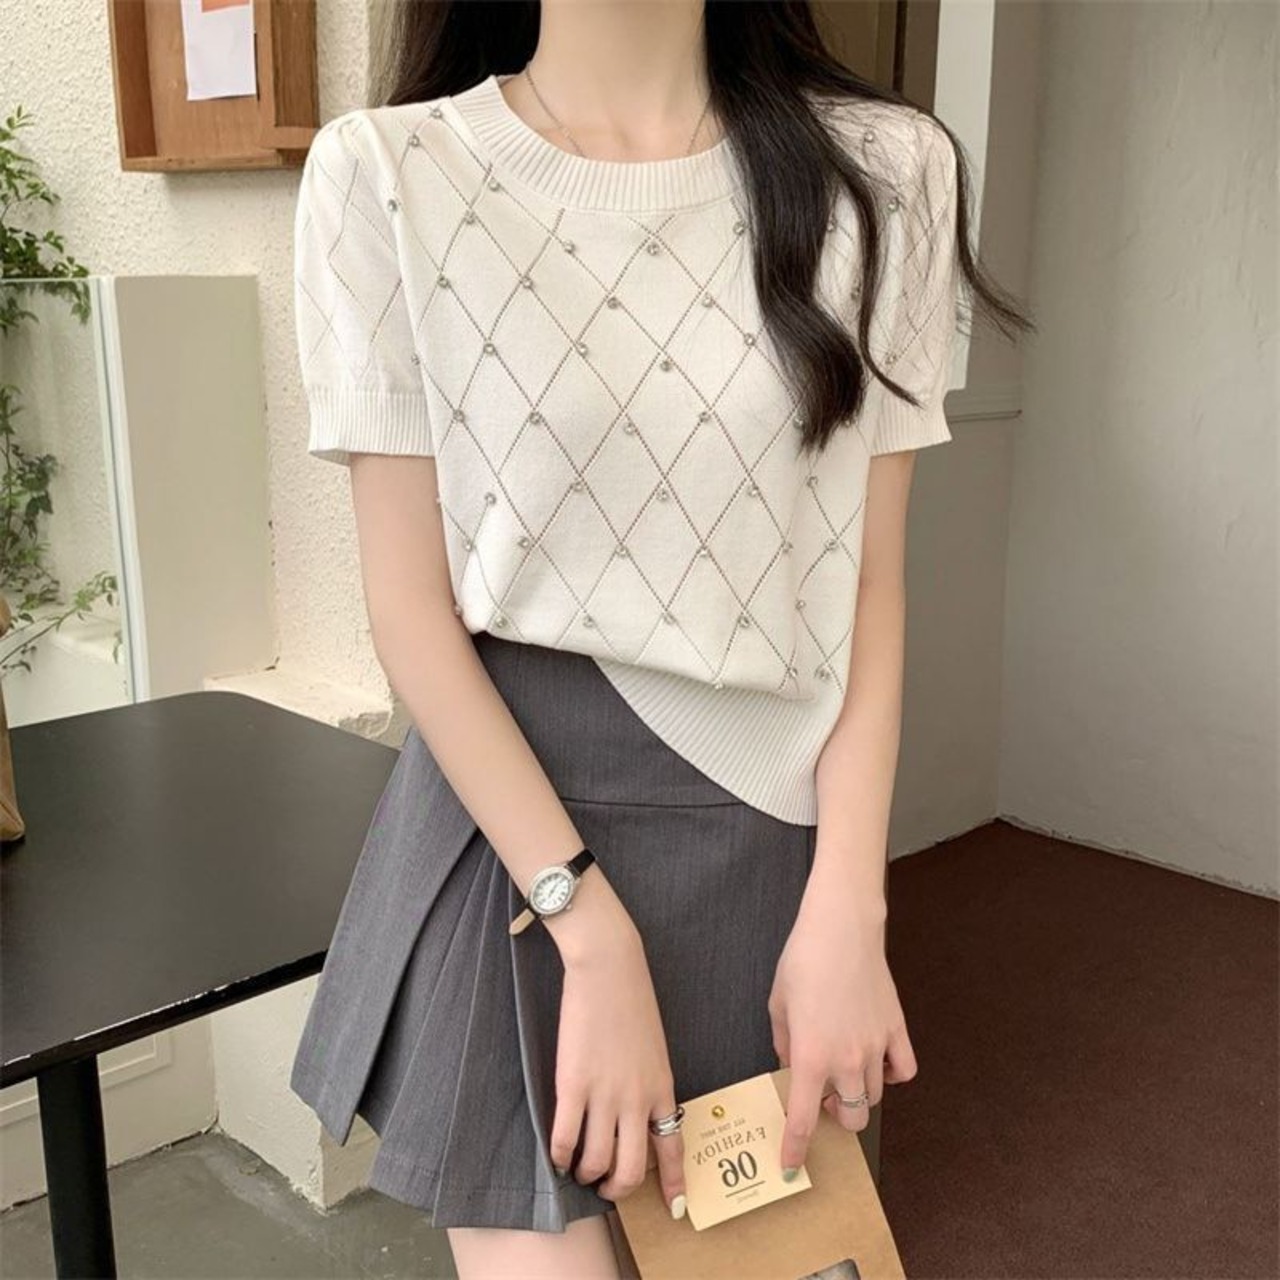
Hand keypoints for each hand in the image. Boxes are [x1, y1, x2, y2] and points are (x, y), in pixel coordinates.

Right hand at [549, 908, 687, 1219]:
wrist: (609, 968)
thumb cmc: (632, 1000)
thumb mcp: (654, 1047)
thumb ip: (648, 1083)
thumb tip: (637, 1113)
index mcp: (662, 1088)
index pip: (673, 1147)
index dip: (673, 1183)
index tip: (674, 1207)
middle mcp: (637, 1099)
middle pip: (631, 1168)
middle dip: (616, 1189)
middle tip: (604, 1188)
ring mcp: (605, 1093)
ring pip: (595, 1160)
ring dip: (584, 1174)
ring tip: (577, 1169)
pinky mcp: (573, 1083)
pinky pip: (564, 1138)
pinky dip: (558, 1155)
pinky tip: (555, 1153)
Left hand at [767, 891, 917, 1173]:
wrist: (842, 929)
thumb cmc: (803, 960)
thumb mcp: (778, 1004)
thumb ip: (785, 1044)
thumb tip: (793, 1066)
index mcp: (811, 1056)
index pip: (803, 1119)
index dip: (796, 1147)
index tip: (791, 1164)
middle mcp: (847, 1060)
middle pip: (852, 1118)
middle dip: (836, 1115)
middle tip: (823, 1094)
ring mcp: (877, 1046)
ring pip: (875, 1097)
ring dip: (858, 1094)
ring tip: (845, 1071)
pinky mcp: (897, 1029)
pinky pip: (903, 1070)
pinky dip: (892, 1075)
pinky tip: (877, 1061)